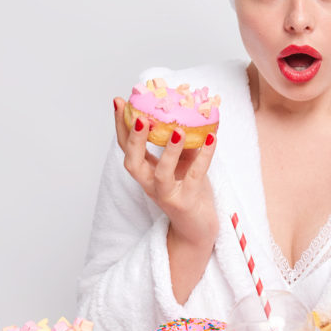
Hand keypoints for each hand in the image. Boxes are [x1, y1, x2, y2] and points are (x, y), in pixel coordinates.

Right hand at [113, 97, 218, 245]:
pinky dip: (204, 156)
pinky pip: (195, 176)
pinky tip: (211, 138)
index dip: (120, 125)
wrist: (198, 229)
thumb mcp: (182, 163)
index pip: (126, 147)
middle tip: (138, 117)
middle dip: (133, 139)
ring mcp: (167, 195)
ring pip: (162, 174)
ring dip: (168, 151)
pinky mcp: (187, 202)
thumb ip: (179, 142)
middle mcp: (150, 184)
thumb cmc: (189, 192)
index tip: (119, 101)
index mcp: (146, 172)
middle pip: (132, 162)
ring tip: (177, 130)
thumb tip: (185, 111)